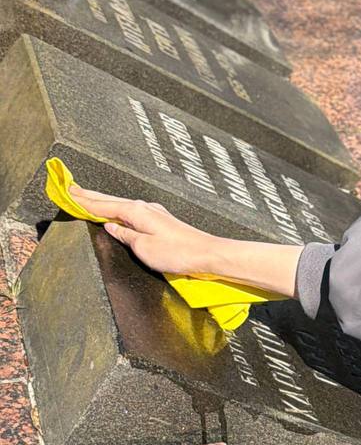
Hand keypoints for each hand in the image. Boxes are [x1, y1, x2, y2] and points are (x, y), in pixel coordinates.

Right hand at [68, 186, 225, 276]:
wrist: (207, 254)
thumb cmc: (179, 253)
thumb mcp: (144, 248)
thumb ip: (125, 235)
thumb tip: (111, 227)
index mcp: (137, 212)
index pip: (103, 205)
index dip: (84, 200)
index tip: (68, 193)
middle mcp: (145, 208)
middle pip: (111, 201)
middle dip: (90, 196)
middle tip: (72, 190)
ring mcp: (154, 213)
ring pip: (121, 205)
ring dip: (103, 202)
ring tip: (88, 199)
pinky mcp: (160, 221)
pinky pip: (132, 212)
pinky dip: (118, 209)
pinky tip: (117, 213)